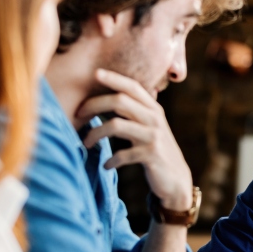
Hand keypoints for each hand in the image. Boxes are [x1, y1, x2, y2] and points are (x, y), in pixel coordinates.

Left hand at [77, 69, 191, 209]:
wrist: (176, 178)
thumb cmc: (155, 150)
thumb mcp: (149, 127)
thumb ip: (134, 113)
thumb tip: (104, 100)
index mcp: (153, 109)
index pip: (133, 87)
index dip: (114, 78)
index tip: (95, 73)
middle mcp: (154, 119)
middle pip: (119, 101)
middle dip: (94, 105)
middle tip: (77, 115)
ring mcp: (154, 136)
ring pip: (116, 125)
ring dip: (95, 133)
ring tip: (85, 143)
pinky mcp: (151, 155)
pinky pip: (122, 154)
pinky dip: (110, 160)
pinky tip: (106, 165)